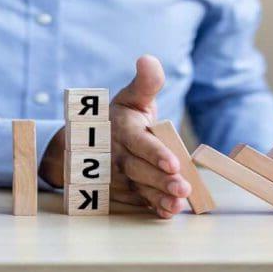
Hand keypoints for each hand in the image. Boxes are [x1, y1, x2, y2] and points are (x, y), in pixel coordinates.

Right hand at [39, 55, 190, 217]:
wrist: (89, 143)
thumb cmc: (119, 117)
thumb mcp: (130, 97)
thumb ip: (145, 83)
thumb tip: (148, 59)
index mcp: (124, 131)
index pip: (140, 143)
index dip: (155, 153)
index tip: (172, 162)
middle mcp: (119, 156)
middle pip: (141, 170)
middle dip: (162, 180)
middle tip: (183, 187)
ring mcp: (119, 177)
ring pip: (141, 189)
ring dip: (160, 197)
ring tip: (178, 204)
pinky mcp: (124, 192)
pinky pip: (140, 202)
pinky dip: (154, 208)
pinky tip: (168, 212)